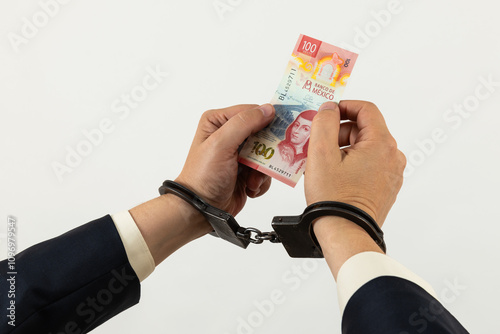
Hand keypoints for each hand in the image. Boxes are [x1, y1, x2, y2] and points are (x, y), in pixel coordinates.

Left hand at [175, 104, 274, 215]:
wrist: (202, 210)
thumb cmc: (203, 176)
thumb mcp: (221, 144)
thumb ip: (244, 123)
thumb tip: (267, 109)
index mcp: (218, 122)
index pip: (251, 112)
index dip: (266, 119)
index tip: (281, 129)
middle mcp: (229, 136)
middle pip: (263, 133)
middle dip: (267, 150)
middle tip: (267, 160)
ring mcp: (239, 155)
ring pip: (267, 154)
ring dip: (263, 170)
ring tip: (251, 180)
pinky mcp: (247, 172)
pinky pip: (265, 171)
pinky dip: (261, 181)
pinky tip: (249, 187)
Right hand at [305, 101, 405, 226]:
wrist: (345, 233)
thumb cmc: (334, 198)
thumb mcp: (321, 153)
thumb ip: (324, 123)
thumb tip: (329, 108)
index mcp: (381, 144)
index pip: (366, 109)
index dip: (344, 106)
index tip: (326, 113)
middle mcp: (392, 157)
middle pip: (364, 129)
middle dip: (339, 132)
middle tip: (318, 145)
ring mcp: (391, 174)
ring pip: (366, 148)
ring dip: (344, 148)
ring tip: (324, 165)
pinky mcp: (386, 187)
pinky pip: (369, 164)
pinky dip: (352, 163)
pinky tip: (335, 176)